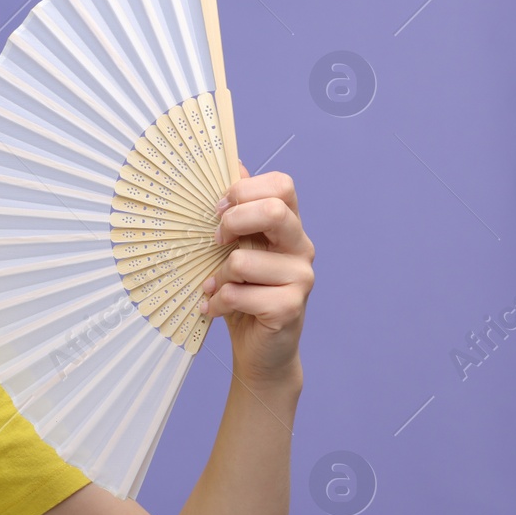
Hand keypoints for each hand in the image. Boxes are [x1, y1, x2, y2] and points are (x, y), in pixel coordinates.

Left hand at [198, 162, 314, 383]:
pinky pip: (238, 294)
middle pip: (272, 210)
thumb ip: (238, 210)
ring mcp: (301, 278)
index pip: (282, 185)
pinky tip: (218, 309)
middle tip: (215, 243)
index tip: (219, 210)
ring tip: (216, 289)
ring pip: (244, 260)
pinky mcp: (290, 307)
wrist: (261, 351)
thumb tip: (233, 163)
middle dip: (231, 222)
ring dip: (218, 277)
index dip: (244, 190)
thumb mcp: (236, 249)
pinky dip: (219, 303)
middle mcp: (301, 247)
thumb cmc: (245, 295)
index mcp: (289, 227)